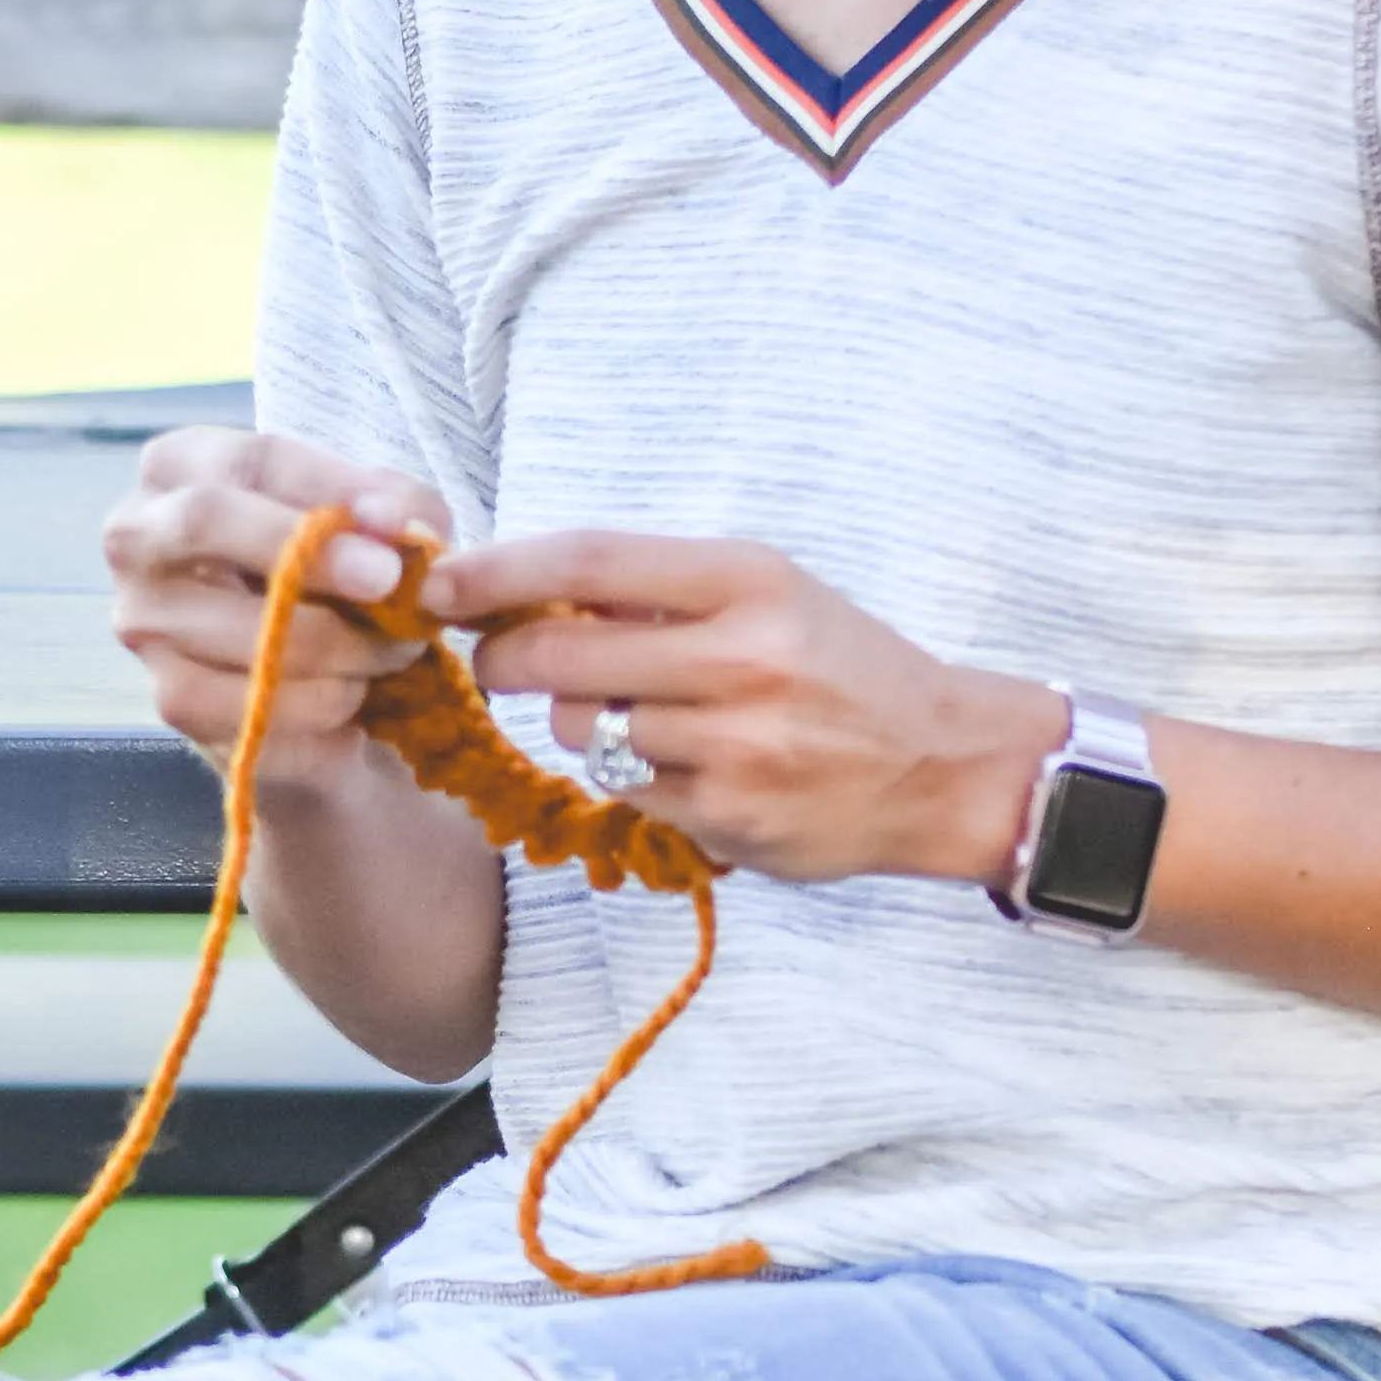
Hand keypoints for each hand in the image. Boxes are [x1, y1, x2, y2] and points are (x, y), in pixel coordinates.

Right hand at [105, 425, 456, 795]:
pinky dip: (323, 705)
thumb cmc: (328, 565)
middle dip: (312, 555)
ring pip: (242, 626)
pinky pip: (254, 706)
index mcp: (180, 464)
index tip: (397, 526)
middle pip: (207, 520)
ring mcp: (142, 620)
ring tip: (395, 649)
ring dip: (343, 647)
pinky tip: (354, 694)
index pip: (253, 460)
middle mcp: (137, 534)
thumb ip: (393, 506)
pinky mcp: (168, 697)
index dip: (331, 489)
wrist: (306, 663)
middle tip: (390, 584)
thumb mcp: (365, 516)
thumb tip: (399, 523)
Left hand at [431, 524, 1064, 887]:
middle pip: (560, 656)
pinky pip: (626, 791)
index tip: (439, 582)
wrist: (941, 765)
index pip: (587, 563)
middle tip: (496, 662)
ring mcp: (734, 745)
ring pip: (586, 732)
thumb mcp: (770, 594)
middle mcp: (740, 658)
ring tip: (639, 715)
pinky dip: (632, 776)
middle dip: (503, 660)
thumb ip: (660, 593)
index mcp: (747, 580)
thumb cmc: (844, 666)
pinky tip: (683, 765)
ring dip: (584, 723)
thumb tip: (529, 590)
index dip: (496, 572)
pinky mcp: (727, 817)